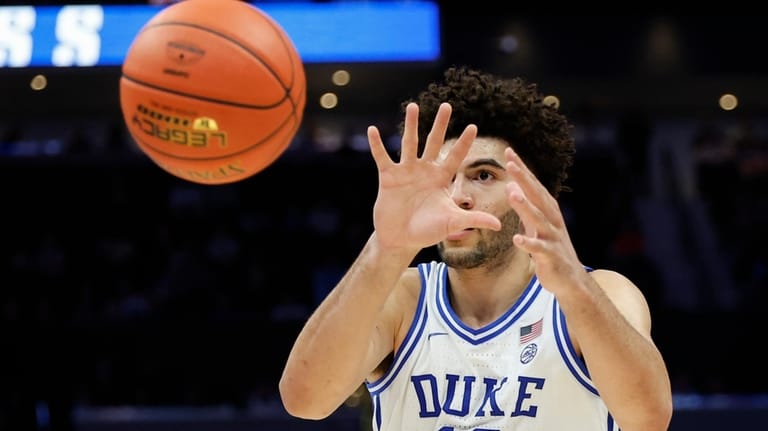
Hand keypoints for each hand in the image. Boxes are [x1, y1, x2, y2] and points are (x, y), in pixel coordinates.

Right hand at [367, 102, 501, 250]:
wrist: (400, 239)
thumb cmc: (427, 231)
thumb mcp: (452, 223)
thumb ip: (474, 220)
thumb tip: (499, 225)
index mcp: (441, 178)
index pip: (455, 157)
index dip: (464, 143)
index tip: (474, 126)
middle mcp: (424, 171)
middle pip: (434, 142)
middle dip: (440, 125)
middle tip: (447, 105)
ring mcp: (406, 172)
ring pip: (409, 143)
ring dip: (411, 125)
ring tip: (412, 106)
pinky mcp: (388, 177)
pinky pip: (382, 158)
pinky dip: (376, 145)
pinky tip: (372, 130)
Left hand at [504, 147, 586, 292]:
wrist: (571, 279)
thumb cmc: (551, 249)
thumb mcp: (537, 225)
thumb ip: (525, 207)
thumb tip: (511, 186)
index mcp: (548, 210)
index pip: (533, 185)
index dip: (522, 169)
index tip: (508, 152)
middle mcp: (552, 220)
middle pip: (537, 195)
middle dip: (523, 179)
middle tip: (510, 162)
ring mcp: (553, 237)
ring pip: (538, 218)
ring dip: (525, 206)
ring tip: (512, 193)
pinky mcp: (550, 256)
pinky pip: (538, 249)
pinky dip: (528, 243)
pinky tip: (516, 239)